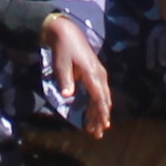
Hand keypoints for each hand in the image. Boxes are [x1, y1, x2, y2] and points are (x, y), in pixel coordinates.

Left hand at [42, 17, 113, 135]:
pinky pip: (98, 93)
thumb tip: (68, 96)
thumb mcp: (62, 63)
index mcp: (92, 73)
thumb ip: (66, 80)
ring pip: (102, 98)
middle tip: (98, 133)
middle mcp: (99, 74)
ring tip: (96, 129)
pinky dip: (96, 105)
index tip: (102, 124)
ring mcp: (98, 74)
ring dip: (99, 113)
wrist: (66, 32)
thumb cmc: (63, 48)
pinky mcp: (94, 75)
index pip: (99, 96)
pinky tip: (93, 115)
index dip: (101, 112)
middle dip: (101, 117)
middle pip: (103, 100)